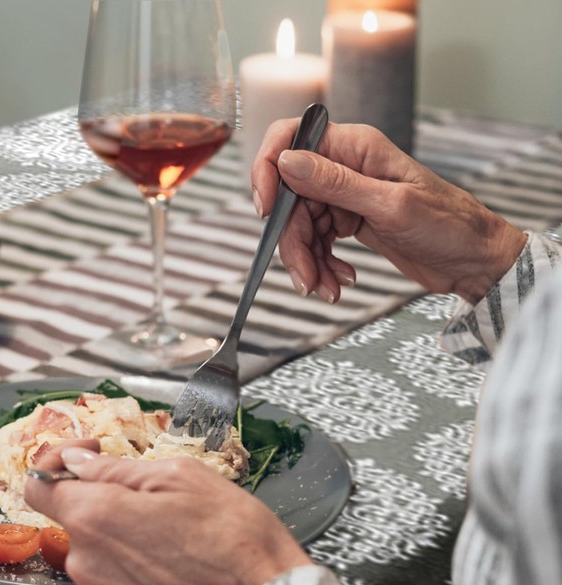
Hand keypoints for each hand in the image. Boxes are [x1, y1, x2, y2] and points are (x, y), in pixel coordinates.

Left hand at [24, 445, 310, 584]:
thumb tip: (77, 462)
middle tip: (153, 498)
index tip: (84, 459)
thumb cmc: (233, 537)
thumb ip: (114, 468)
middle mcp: (87, 563)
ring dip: (121, 539)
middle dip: (104, 503)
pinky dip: (134, 572)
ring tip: (173, 536)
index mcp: (95, 517)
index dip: (56, 466)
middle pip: (75, 521)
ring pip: (96, 554)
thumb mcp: (179, 476)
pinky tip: (173, 565)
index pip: (38, 487)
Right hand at [252, 120, 526, 304]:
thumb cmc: (448, 225)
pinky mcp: (348, 221)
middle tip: (306, 280)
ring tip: (327, 289)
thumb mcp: (389, 206)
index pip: (290, 139)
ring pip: (300, 226)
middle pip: (290, 198)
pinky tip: (341, 280)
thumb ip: (335, 183)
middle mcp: (345, 166)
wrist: (473, 260)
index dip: (268, 171)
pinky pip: (316, 242)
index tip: (266, 211)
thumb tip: (286, 160)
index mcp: (355, 147)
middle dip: (293, 243)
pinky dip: (322, 265)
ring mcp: (346, 195)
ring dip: (307, 262)